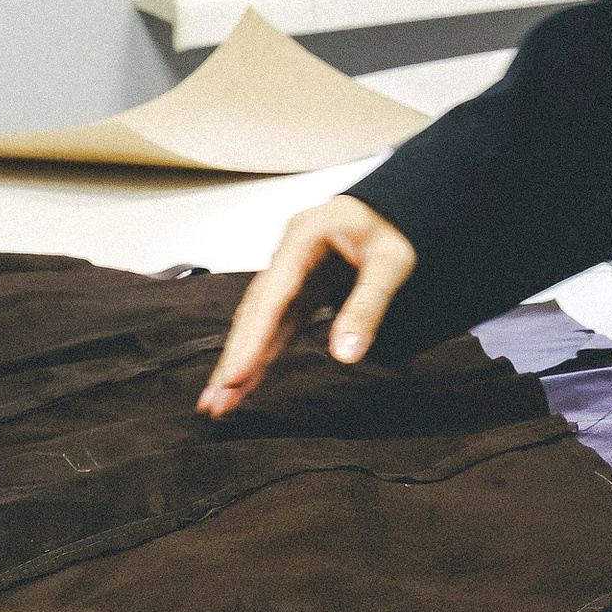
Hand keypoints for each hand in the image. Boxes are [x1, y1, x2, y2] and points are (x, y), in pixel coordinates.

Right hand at [196, 197, 415, 417]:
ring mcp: (291, 272)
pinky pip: (276, 325)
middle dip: (235, 356)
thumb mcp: (390, 263)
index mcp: (305, 236)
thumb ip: (367, 306)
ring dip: (242, 359)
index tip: (234, 373)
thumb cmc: (393, 226)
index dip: (251, 337)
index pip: (272, 294)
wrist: (397, 209)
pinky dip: (261, 352)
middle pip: (256, 310)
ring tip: (219, 402)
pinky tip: (245, 382)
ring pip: (260, 321)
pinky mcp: (300, 290)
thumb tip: (347, 352)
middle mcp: (289, 253)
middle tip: (214, 400)